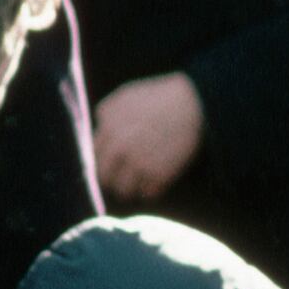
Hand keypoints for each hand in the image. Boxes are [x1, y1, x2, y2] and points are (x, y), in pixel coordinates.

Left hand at [92, 73, 204, 202]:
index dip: (104, 161)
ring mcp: (138, 161)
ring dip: (131, 189)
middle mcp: (119, 145)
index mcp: (109, 125)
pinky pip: (148, 193)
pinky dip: (152, 190)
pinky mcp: (158, 173)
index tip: (113, 165)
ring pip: (124, 190)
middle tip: (123, 180)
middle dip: (113, 179)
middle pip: (104, 176)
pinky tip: (158, 183)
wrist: (194, 102)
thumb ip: (108, 112)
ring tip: (140, 186)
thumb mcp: (127, 95)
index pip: (94, 154)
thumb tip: (102, 129)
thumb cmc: (162, 96)